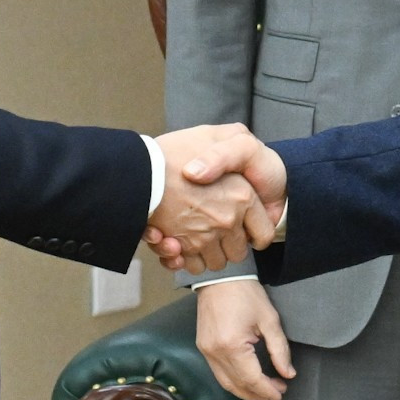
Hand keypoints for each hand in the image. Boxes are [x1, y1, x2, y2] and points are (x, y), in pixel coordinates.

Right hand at [149, 125, 274, 272]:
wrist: (136, 169)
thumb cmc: (174, 151)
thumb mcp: (213, 134)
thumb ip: (235, 141)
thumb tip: (246, 160)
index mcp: (243, 196)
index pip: (263, 232)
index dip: (255, 232)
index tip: (247, 231)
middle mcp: (227, 220)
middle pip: (238, 251)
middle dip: (228, 245)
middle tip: (217, 230)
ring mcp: (204, 237)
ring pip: (216, 261)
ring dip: (206, 253)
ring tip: (196, 236)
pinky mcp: (182, 248)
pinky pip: (192, 265)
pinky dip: (185, 260)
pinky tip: (178, 244)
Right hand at [195, 279, 295, 399]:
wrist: (220, 277)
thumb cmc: (246, 294)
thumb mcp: (269, 319)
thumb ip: (280, 349)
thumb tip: (288, 374)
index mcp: (232, 345)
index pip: (252, 378)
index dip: (267, 389)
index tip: (281, 394)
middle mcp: (215, 353)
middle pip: (238, 385)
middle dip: (258, 394)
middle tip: (276, 394)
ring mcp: (206, 352)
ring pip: (225, 383)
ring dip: (245, 392)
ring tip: (263, 393)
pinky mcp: (203, 348)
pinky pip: (218, 373)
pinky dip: (233, 381)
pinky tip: (246, 381)